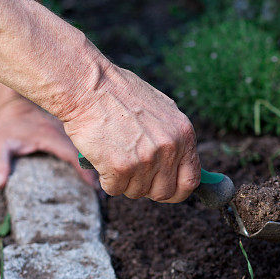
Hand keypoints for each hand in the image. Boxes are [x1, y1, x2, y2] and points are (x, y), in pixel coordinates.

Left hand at [0, 97, 97, 189]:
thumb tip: (0, 184)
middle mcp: (64, 131)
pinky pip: (85, 145)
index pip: (73, 155)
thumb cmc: (8, 127)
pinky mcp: (72, 132)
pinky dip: (92, 158)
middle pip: (87, 153)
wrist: (15, 105)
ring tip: (104, 186)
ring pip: (89, 148)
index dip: (85, 171)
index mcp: (50, 136)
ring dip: (97, 165)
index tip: (94, 186)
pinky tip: (98, 171)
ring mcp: (70, 131)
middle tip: (103, 193)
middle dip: (97, 172)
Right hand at [61, 63, 199, 201]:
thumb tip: (180, 163)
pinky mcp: (121, 167)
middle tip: (133, 173)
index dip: (177, 191)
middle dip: (147, 188)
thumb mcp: (161, 110)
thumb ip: (174, 137)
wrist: (88, 86)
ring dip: (124, 181)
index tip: (166, 190)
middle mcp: (169, 148)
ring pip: (137, 192)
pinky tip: (103, 158)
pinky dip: (107, 179)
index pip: (191, 180)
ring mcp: (146, 159)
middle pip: (164, 192)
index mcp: (184, 134)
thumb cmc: (120, 94)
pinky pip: (115, 189)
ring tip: (115, 156)